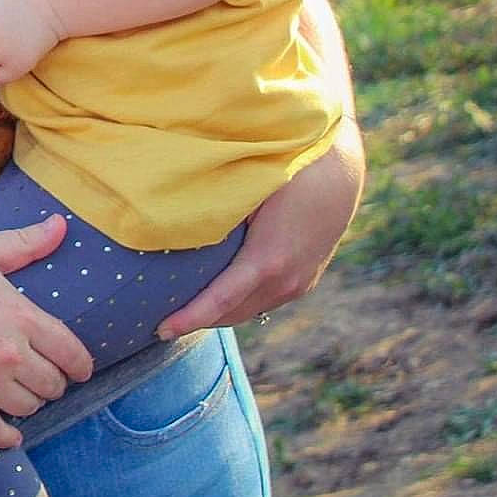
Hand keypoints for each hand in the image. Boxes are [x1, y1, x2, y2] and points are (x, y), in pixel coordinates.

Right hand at [0, 216, 93, 449]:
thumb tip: (60, 225)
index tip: (80, 371)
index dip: (80, 365)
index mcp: (21, 317)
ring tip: (22, 395)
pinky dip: (7, 435)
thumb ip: (26, 243)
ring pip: (27, 406)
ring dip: (29, 403)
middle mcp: (10, 354)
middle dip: (52, 382)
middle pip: (52, 384)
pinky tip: (11, 434)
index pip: (70, 352)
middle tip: (44, 379)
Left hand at [157, 117, 364, 337]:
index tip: (160, 329)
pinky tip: (217, 295)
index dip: (189, 318)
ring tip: (182, 311)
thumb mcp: (244, 193)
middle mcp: (286, 281)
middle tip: (159, 320)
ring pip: (249, 309)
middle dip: (197, 320)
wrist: (338, 167)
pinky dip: (238, 302)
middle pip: (231, 313)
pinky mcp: (306, 277)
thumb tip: (167, 225)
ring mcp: (300, 282)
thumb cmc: (283, 170)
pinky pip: (265, 298)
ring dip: (218, 314)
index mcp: (267, 262)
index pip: (219, 302)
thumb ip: (212, 216)